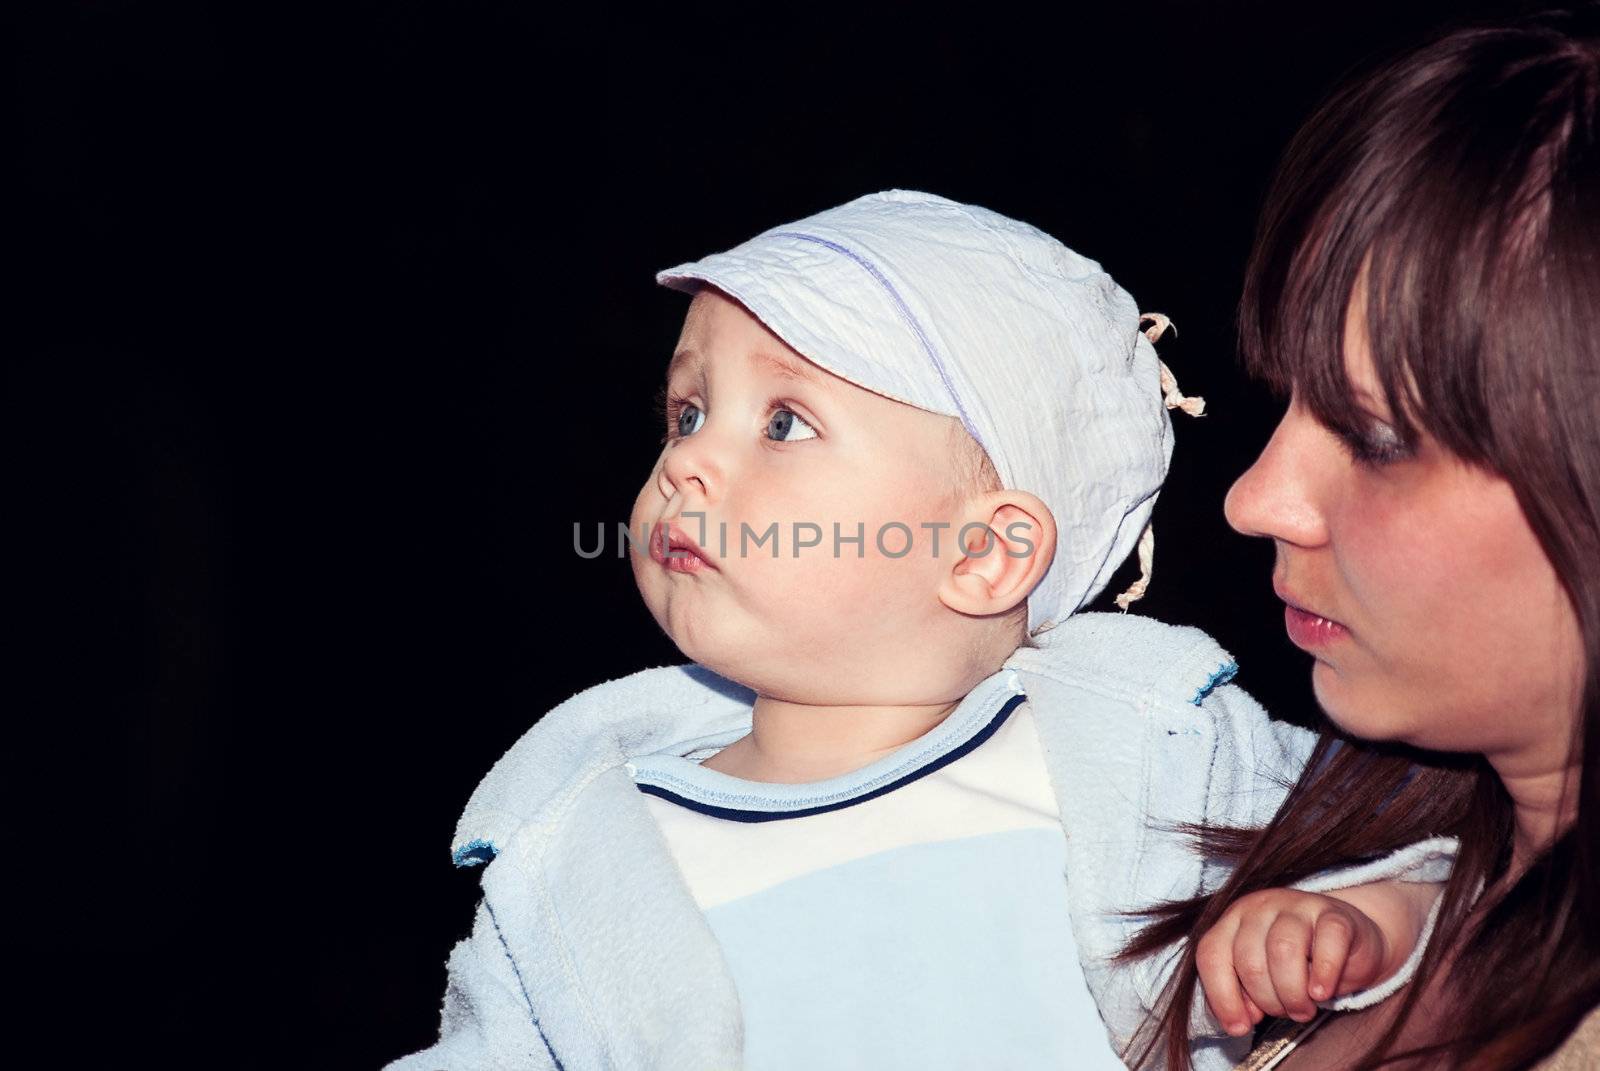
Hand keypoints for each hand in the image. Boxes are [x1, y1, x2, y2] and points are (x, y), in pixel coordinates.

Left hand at [1195, 888, 1388, 1036]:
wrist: (1350, 942)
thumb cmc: (1299, 963)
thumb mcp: (1262, 978)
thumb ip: (1241, 994)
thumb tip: (1239, 1019)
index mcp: (1233, 920)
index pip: (1211, 954)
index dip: (1222, 996)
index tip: (1240, 1027)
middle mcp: (1260, 907)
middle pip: (1249, 960)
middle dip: (1267, 1000)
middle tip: (1287, 1013)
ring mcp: (1298, 906)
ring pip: (1283, 950)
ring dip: (1293, 992)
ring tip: (1305, 1008)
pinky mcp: (1335, 914)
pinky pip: (1327, 943)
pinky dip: (1323, 974)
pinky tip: (1322, 991)